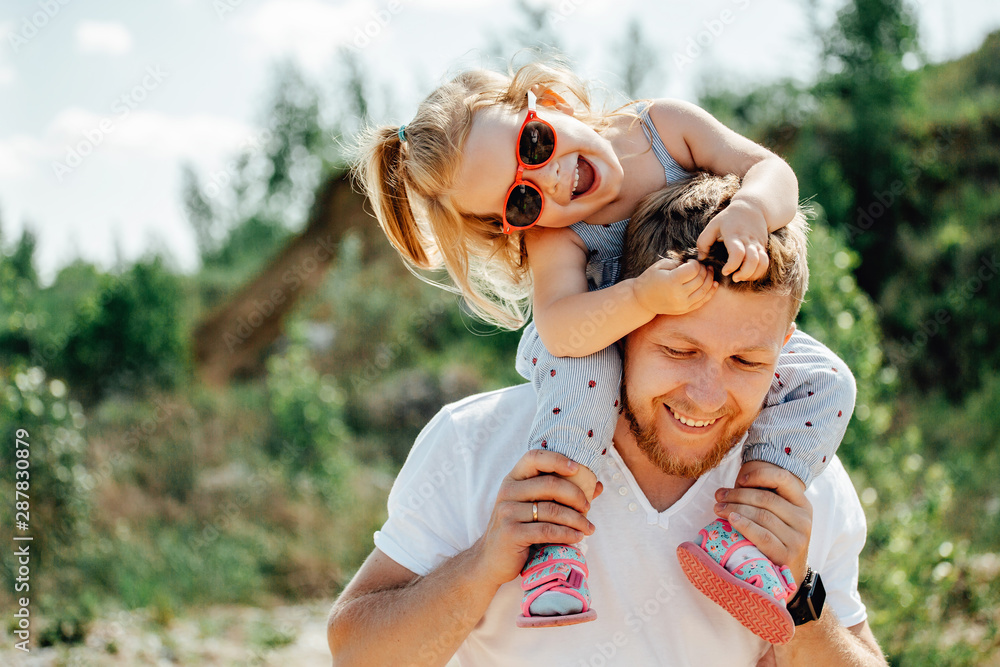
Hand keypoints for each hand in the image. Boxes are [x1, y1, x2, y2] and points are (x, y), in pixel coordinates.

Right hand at [472, 450, 602, 588]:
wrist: (491, 560)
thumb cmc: (518, 530)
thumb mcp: (533, 507)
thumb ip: (561, 495)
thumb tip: (597, 485)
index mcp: (513, 479)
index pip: (534, 457)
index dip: (557, 459)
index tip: (578, 469)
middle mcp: (508, 491)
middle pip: (550, 484)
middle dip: (576, 495)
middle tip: (588, 507)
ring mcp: (507, 512)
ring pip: (552, 510)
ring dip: (577, 520)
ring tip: (589, 527)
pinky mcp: (511, 533)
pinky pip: (548, 530)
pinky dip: (567, 534)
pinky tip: (577, 537)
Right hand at [632, 257, 717, 315]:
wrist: (642, 300)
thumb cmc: (650, 279)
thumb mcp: (660, 266)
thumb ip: (678, 262)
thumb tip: (694, 264)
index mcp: (672, 281)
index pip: (693, 269)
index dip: (695, 263)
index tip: (691, 261)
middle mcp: (679, 294)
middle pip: (700, 279)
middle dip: (704, 270)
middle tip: (703, 265)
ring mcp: (683, 304)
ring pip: (704, 290)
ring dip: (710, 279)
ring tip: (710, 272)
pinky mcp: (685, 310)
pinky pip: (702, 301)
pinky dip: (710, 292)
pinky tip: (714, 284)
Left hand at [696, 200, 768, 281]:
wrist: (752, 207)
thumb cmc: (729, 218)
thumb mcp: (713, 225)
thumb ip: (703, 241)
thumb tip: (701, 258)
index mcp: (734, 235)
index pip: (737, 253)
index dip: (732, 265)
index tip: (725, 271)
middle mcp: (748, 240)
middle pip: (753, 260)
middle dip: (744, 273)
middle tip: (734, 278)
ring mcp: (757, 244)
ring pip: (762, 263)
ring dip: (753, 274)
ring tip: (741, 277)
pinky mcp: (763, 247)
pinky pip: (765, 262)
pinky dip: (759, 272)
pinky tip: (748, 274)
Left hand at [712, 461, 811, 585]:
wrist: (791, 573)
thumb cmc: (777, 539)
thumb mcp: (778, 516)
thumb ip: (762, 500)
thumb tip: (726, 490)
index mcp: (802, 504)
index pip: (783, 478)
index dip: (760, 474)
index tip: (740, 479)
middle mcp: (803, 519)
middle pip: (766, 498)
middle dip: (738, 495)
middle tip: (719, 496)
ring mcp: (797, 538)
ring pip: (762, 515)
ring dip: (735, 509)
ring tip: (718, 508)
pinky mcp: (787, 555)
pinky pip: (762, 535)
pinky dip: (744, 525)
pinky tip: (731, 520)